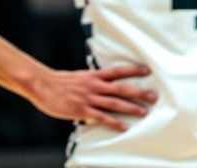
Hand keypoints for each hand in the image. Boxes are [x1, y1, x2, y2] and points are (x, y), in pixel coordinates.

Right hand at [26, 63, 155, 131]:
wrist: (43, 85)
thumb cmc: (60, 82)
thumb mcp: (79, 76)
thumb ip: (92, 80)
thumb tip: (103, 83)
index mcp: (94, 75)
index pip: (118, 71)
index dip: (134, 70)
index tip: (148, 70)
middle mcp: (95, 85)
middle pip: (122, 88)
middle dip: (139, 92)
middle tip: (153, 96)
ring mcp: (89, 98)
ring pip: (115, 103)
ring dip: (131, 108)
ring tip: (144, 112)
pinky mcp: (82, 110)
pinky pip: (101, 117)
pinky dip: (114, 122)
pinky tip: (124, 127)